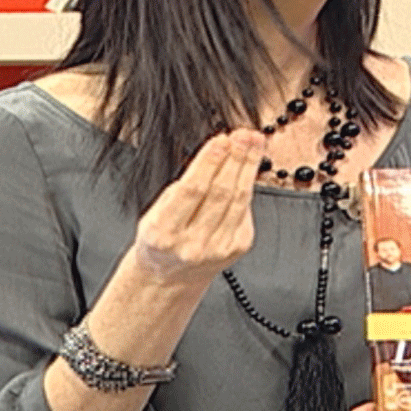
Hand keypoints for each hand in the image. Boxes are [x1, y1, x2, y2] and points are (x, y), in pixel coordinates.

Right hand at [131, 129, 265, 284]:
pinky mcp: (237, 248)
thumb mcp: (157, 211)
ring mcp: (218, 248)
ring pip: (239, 200)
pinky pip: (246, 211)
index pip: (192, 190)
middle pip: (221, 193)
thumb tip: (216, 151)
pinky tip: (249, 167)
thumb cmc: (162, 237)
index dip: (210, 163)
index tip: (222, 139)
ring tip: (254, 143)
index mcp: (164, 232)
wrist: (170, 275)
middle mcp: (193, 244)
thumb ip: (184, 186)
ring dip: (248, 167)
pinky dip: (248, 185)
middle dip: (235, 159)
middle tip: (244, 135)